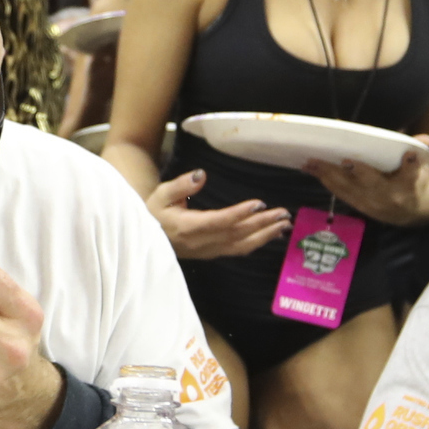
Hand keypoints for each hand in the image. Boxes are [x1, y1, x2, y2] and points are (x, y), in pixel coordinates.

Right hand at [144, 169, 288, 259]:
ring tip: (284, 225)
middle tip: (284, 214)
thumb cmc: (153, 214)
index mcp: (189, 227)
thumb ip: (181, 185)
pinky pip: (238, 250)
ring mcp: (209, 250)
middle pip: (237, 233)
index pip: (220, 220)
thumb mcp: (161, 195)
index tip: (259, 204)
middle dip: (262, 224)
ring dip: (265, 235)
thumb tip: (202, 175)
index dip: (240, 214)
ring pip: (241, 245)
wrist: (144, 240)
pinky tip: (271, 236)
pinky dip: (257, 243)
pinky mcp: (213, 253)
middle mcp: (202, 242)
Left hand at [303, 135, 428, 225]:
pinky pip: (339, 192)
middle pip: (374, 184)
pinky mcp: (357, 205)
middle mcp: (390, 196)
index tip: (409, 155)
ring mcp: (371, 203)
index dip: (411, 165)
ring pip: (349, 189)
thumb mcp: (421, 165)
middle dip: (360, 173)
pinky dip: (324, 179)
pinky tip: (309, 167)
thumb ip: (419, 150)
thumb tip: (427, 139)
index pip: (412, 174)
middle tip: (347, 160)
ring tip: (313, 160)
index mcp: (410, 184)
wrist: (410, 211)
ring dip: (330, 174)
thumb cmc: (412, 179)